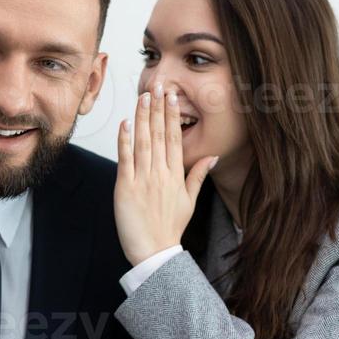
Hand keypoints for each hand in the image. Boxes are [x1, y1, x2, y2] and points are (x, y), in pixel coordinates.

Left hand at [113, 78, 216, 266]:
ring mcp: (143, 179)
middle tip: (157, 86)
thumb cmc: (170, 228)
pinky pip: (125, 159)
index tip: (171, 97)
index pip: (175, 138)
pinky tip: (126, 123)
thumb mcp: (190, 201)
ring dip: (143, 117)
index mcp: (176, 175)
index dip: (172, 116)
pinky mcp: (125, 188)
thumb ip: (198, 176)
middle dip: (158, 109)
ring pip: (143, 142)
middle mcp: (161, 174)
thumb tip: (213, 157)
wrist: (155, 252)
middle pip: (160, 135)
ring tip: (143, 97)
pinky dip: (125, 140)